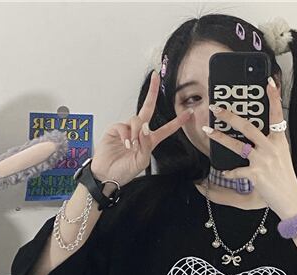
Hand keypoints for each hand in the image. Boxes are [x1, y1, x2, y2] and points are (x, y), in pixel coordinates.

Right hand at [90, 70, 193, 186]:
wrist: (106, 175)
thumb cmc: (123, 171)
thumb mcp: (141, 162)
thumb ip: (146, 145)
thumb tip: (145, 128)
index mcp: (149, 141)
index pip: (166, 129)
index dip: (178, 121)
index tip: (189, 113)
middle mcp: (139, 132)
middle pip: (148, 108)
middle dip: (152, 92)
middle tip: (155, 77)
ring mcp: (127, 129)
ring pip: (137, 120)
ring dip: (136, 132)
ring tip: (132, 146)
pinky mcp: (115, 129)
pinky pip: (124, 126)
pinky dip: (127, 135)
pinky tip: (125, 144)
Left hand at [203, 77, 296, 219]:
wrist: (291, 200)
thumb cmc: (286, 180)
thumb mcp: (282, 157)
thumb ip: (271, 145)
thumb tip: (258, 137)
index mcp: (279, 141)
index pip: (277, 115)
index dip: (274, 97)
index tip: (269, 82)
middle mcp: (271, 147)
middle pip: (248, 127)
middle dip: (230, 116)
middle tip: (217, 108)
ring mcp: (263, 160)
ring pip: (238, 145)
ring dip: (221, 137)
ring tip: (208, 131)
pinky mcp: (256, 174)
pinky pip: (237, 171)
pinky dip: (230, 172)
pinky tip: (224, 172)